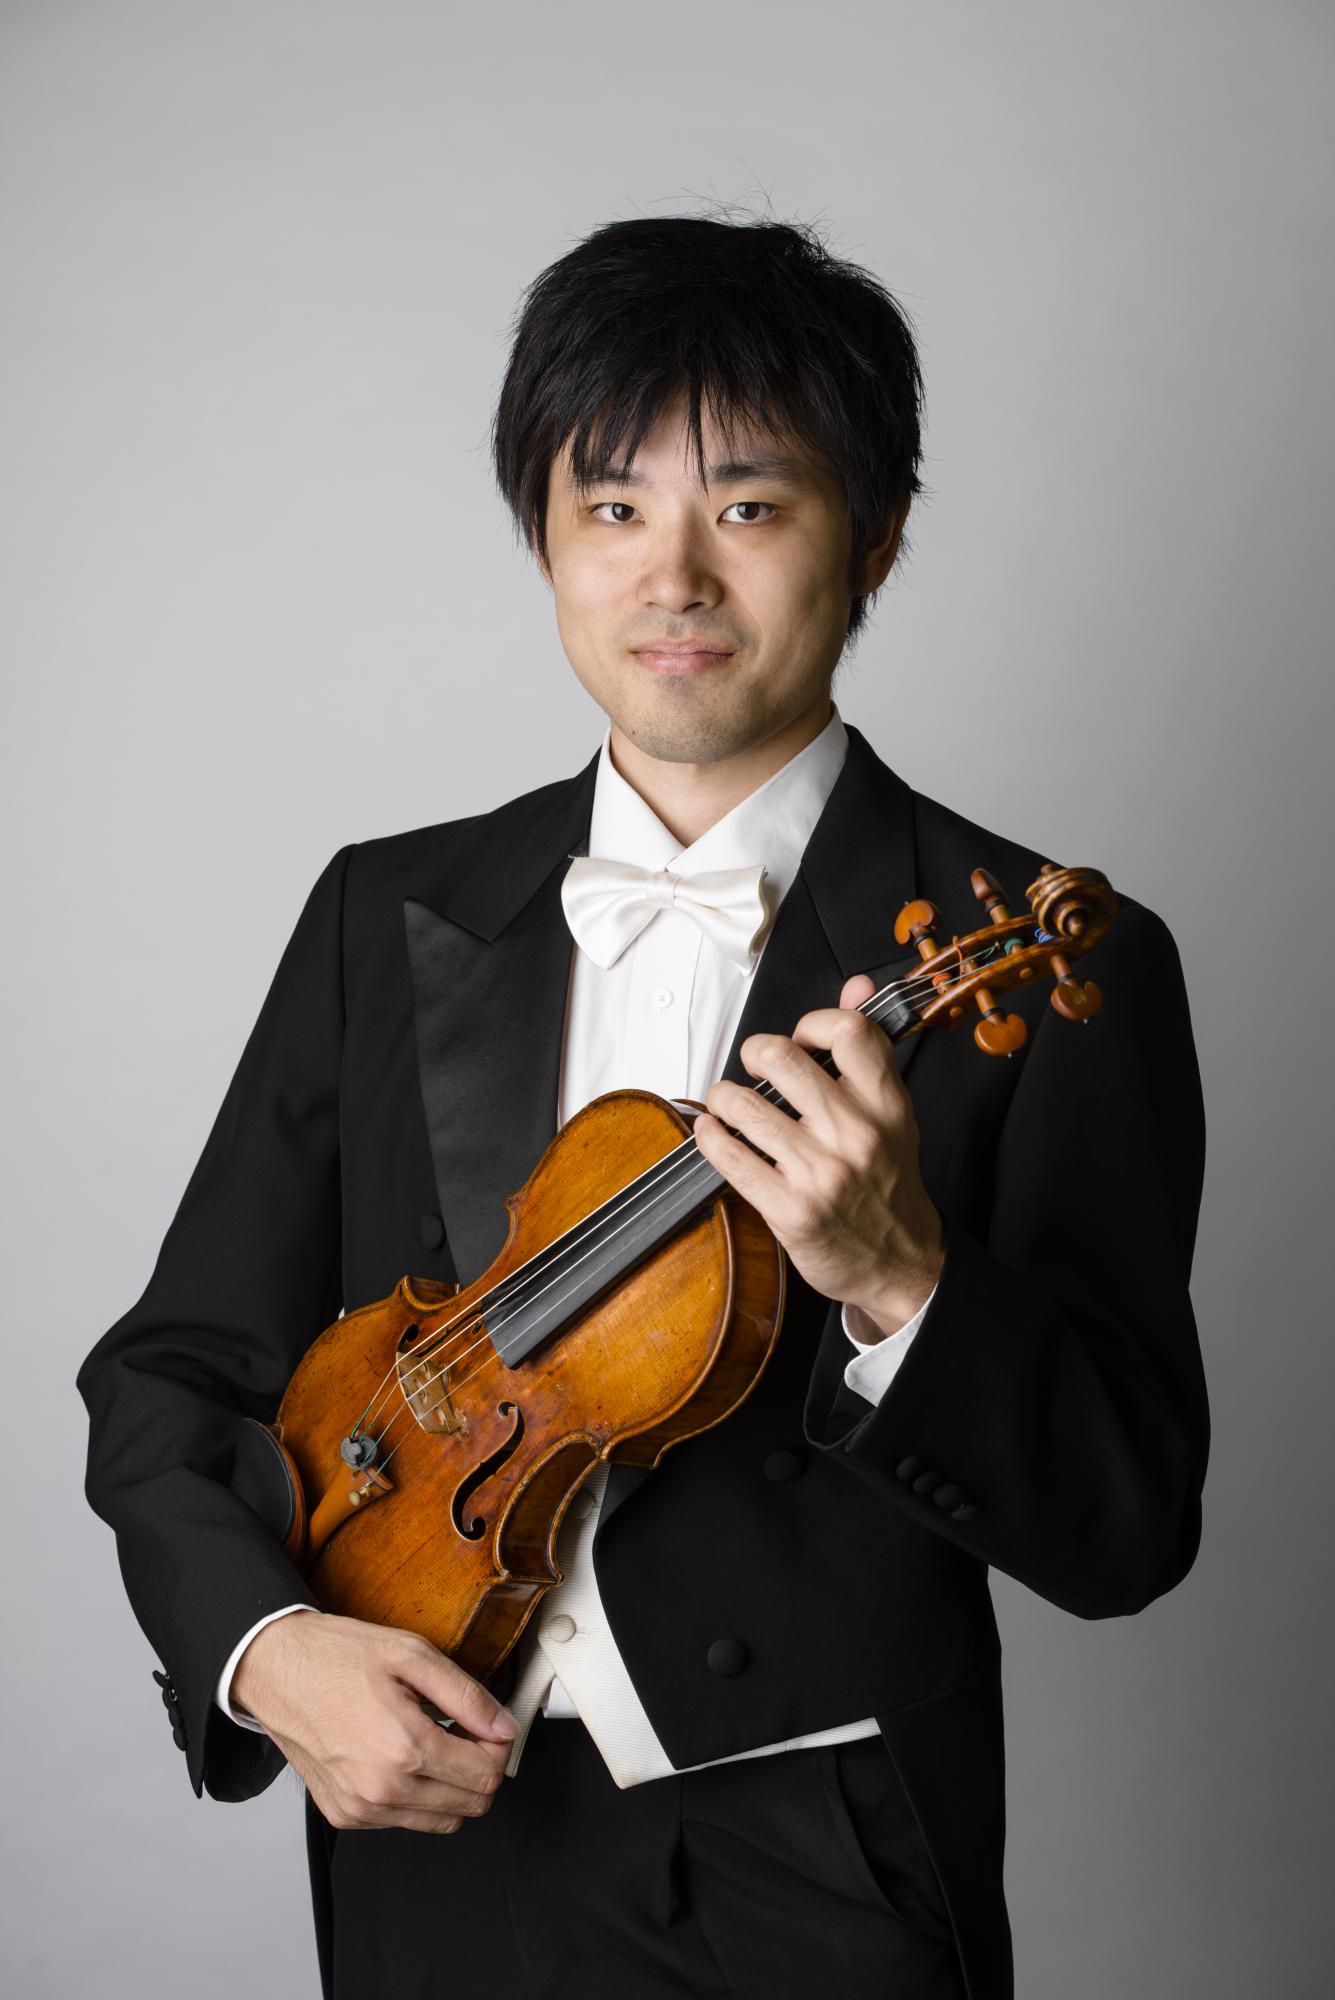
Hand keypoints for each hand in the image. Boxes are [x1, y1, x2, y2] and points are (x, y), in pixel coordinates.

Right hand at [230, 1608, 517, 1833]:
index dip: (499, 1747)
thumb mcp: (412, 1655)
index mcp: (404, 1748)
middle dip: (481, 1768)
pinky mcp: (344, 1816)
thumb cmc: (336, 1656)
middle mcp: (382, 1790)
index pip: (486, 1775)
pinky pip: (404, 1821)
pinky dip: (417, 1796)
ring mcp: (361, 1809)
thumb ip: (466, 1696)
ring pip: (442, 1821)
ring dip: (452, 1787)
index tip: (491, 1726)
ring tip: (434, 1742)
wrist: (275, 1670)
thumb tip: (504, 1727)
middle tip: (467, 1733)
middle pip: (471, 1805)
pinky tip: (403, 1757)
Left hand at [693, 973, 944, 1334]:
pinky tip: (711, 1131)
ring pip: (744, 1104)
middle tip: (752, 1064)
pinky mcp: (789, 1209)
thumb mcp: (892, 1112)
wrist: (900, 1264)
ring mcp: (821, 1173)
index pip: (847, 1031)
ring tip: (727, 1102)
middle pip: (783, 1057)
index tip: (800, 1038)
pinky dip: (710, 1138)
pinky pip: (730, 1157)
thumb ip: (868, 1049)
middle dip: (754, 1051)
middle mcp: (856, 1134)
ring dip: (723, 1097)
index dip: (811, 1022)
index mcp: (887, 1104)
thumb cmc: (888, 1183)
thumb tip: (858, 983)